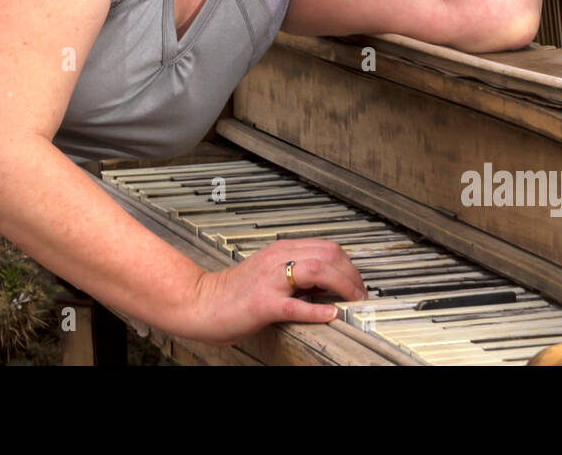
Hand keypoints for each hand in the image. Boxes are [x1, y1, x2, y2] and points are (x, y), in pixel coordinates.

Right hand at [182, 238, 368, 345]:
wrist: (201, 302)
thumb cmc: (234, 292)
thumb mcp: (270, 273)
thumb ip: (296, 273)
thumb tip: (327, 284)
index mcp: (281, 250)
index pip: (327, 247)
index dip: (349, 265)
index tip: (357, 283)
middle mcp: (278, 259)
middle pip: (328, 255)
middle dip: (352, 275)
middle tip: (360, 294)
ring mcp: (271, 280)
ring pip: (317, 271)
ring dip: (343, 286)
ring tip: (353, 301)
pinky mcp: (263, 303)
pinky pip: (296, 304)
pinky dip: (318, 310)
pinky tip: (331, 315)